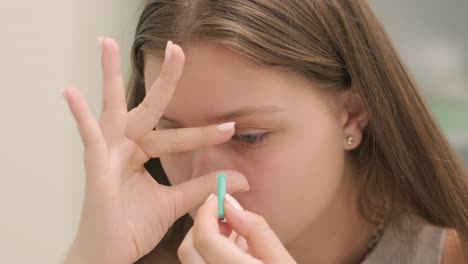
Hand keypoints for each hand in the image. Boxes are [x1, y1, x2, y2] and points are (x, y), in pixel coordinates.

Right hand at [63, 38, 248, 263]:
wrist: (110, 254)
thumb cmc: (133, 226)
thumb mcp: (174, 203)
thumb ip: (201, 187)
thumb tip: (238, 178)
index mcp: (142, 153)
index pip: (175, 135)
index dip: (203, 132)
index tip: (230, 127)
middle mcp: (125, 147)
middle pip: (146, 107)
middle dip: (163, 80)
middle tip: (176, 49)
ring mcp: (108, 154)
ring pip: (112, 109)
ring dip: (108, 75)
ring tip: (106, 43)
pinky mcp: (95, 168)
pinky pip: (88, 138)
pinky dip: (80, 116)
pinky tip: (71, 93)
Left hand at [178, 194, 295, 263]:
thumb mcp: (282, 260)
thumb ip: (257, 230)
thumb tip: (231, 206)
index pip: (204, 237)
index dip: (207, 211)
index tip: (219, 198)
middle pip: (188, 249)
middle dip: (201, 225)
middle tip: (223, 216)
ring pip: (190, 261)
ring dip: (203, 241)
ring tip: (231, 235)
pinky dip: (206, 257)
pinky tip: (229, 253)